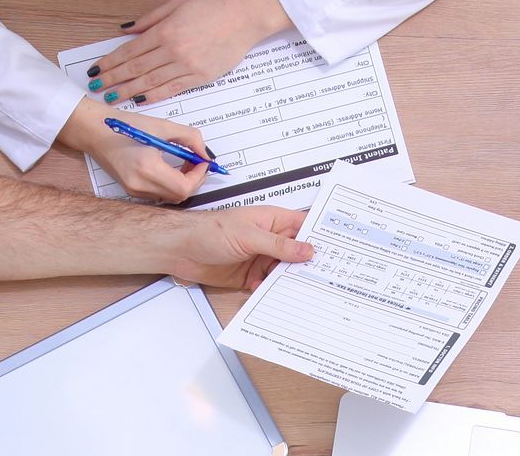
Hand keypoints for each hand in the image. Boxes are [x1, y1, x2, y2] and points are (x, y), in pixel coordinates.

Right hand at [58, 101, 212, 202]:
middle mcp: (139, 184)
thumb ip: (190, 138)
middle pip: (180, 196)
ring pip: (171, 198)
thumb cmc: (127, 126)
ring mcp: (134, 190)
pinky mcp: (131, 191)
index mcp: (147, 167)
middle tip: (196, 162)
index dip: (199, 175)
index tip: (202, 161)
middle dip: (194, 180)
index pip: (184, 186)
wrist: (96, 132)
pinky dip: (171, 185)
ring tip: (184, 164)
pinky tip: (171, 169)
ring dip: (184, 184)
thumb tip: (205, 154)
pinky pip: (160, 195)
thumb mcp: (163, 126)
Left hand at [90, 0, 293, 105]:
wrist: (245, 16)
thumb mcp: (177, 3)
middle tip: (96, 88)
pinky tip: (140, 100)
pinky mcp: (201, 76)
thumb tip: (125, 30)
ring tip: (112, 97)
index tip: (96, 70)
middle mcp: (173, 50)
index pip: (130, 51)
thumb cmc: (213, 5)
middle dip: (114, 79)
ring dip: (129, 91)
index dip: (110, 62)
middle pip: (136, 69)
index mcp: (165, 30)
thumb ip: (150, 19)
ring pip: (151, 82)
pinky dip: (154, 96)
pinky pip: (172, 88)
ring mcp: (187, 65)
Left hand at [158, 206, 314, 289]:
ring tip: (306, 291)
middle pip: (298, 252)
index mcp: (273, 221)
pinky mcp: (250, 276)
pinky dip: (273, 292)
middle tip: (328, 277)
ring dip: (292, 280)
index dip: (321, 236)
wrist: (180, 249)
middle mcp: (270, 239)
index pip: (305, 226)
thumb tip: (307, 250)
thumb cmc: (209, 231)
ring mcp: (261, 258)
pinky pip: (269, 285)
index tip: (339, 249)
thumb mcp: (249, 235)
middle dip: (310, 263)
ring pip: (285, 271)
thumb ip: (278, 245)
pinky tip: (277, 298)